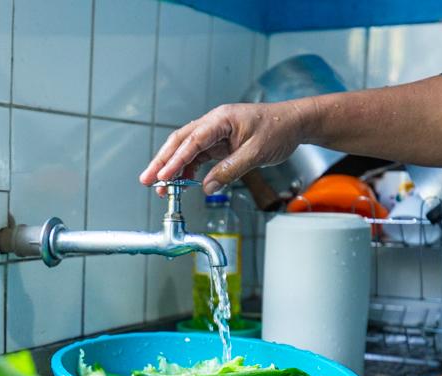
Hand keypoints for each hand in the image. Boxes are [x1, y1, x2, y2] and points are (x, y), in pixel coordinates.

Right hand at [138, 101, 310, 194]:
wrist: (294, 123)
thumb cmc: (279, 129)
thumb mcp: (256, 153)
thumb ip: (230, 171)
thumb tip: (208, 188)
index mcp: (221, 119)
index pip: (192, 140)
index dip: (175, 160)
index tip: (163, 176)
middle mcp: (214, 123)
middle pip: (180, 142)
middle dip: (162, 162)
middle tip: (147, 180)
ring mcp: (215, 133)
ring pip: (186, 150)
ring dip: (172, 168)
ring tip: (161, 188)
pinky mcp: (219, 143)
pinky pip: (198, 156)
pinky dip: (187, 170)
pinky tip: (182, 183)